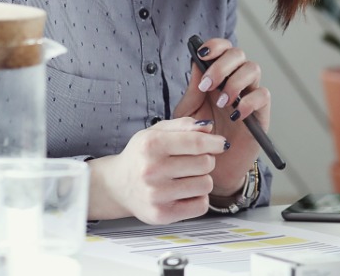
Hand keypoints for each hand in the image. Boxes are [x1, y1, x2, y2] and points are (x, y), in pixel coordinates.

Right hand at [86, 117, 225, 222]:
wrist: (118, 186)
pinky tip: (184, 192)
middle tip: (193, 161)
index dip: (215, 143)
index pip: (197, 143)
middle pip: (206, 163)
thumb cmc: (141, 156)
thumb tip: (209, 128)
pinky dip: (198, 198)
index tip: (221, 144)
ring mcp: (156, 195)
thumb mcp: (156, 132)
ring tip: (186, 177)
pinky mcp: (162, 215)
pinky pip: (201, 206)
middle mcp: (152, 170)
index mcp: (151, 145)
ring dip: (202, 179)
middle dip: (206, 160)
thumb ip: (184, 125)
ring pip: (206, 185)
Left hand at [175, 37, 270, 199]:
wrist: (209, 169)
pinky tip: (236, 114)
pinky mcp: (261, 113)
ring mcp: (249, 95)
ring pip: (253, 69)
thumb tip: (196, 62)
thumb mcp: (188, 114)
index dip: (215, 46)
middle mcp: (235, 81)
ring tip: (222, 103)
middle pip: (238, 54)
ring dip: (235, 82)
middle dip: (222, 65)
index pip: (222, 49)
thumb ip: (193, 90)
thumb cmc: (196, 140)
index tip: (201, 55)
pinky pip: (263, 95)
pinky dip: (249, 101)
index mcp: (217, 77)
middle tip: (208, 85)